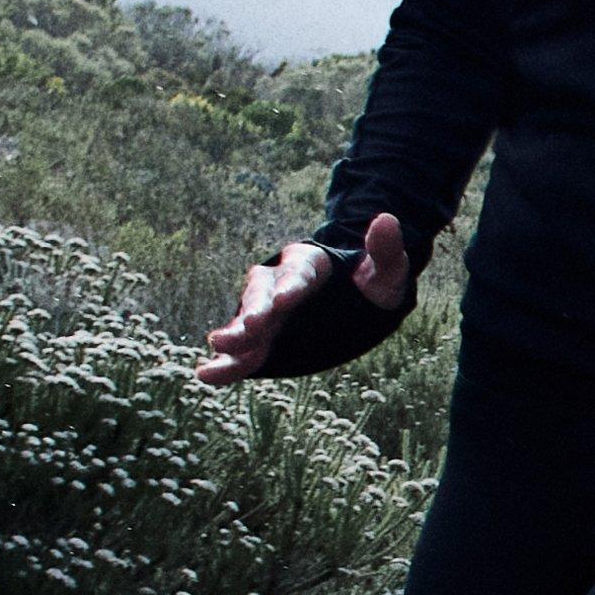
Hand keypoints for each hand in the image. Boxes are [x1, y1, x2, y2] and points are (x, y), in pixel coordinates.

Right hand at [201, 214, 416, 380]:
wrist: (358, 305)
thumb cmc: (373, 286)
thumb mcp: (387, 271)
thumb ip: (386, 251)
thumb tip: (387, 219)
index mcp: (310, 265)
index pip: (299, 273)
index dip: (292, 286)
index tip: (286, 301)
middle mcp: (280, 284)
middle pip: (264, 293)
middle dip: (255, 311)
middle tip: (249, 328)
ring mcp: (268, 313)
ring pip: (247, 321)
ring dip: (235, 335)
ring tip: (219, 347)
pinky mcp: (263, 340)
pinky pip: (242, 352)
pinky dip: (225, 363)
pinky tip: (207, 374)